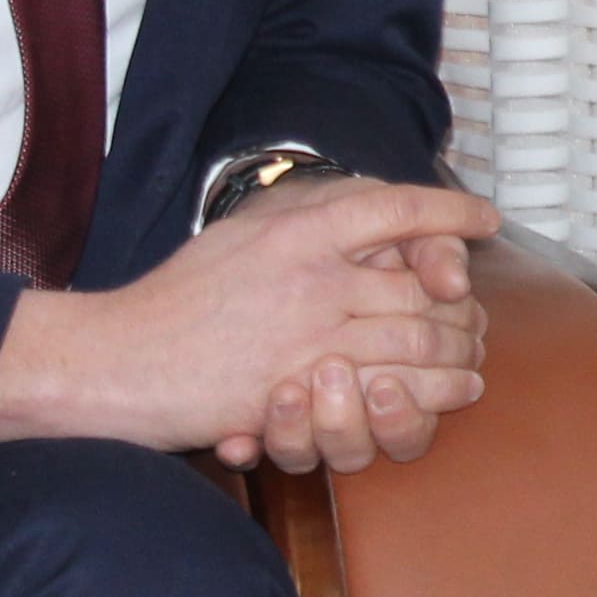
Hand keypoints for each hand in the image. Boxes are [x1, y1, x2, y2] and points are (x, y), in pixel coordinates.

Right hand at [0, 179, 501, 470]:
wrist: (112, 361)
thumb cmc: (174, 301)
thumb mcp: (240, 237)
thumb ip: (302, 224)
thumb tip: (366, 214)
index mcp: (295, 227)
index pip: (396, 206)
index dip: (451, 212)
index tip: (484, 220)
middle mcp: (311, 272)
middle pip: (424, 282)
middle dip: (465, 304)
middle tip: (480, 315)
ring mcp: (309, 331)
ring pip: (422, 336)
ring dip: (460, 349)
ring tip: (475, 355)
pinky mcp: (301, 387)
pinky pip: (395, 387)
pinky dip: (437, 389)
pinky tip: (456, 387)